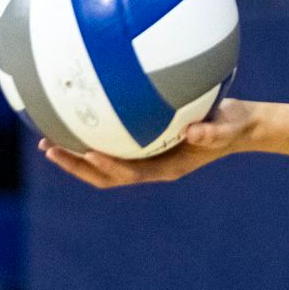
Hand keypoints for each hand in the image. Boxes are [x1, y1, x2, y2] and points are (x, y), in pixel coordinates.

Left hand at [39, 98, 256, 188]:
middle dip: (76, 164)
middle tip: (50, 148)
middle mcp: (152, 165)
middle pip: (106, 174)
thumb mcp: (228, 126)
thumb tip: (193, 129)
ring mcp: (147, 156)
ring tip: (49, 140)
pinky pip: (113, 143)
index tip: (89, 153)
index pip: (131, 173)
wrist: (238, 125)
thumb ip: (213, 131)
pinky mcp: (145, 143)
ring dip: (75, 155)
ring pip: (103, 162)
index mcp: (168, 167)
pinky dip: (93, 135)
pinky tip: (80, 115)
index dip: (108, 167)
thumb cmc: (234, 124)